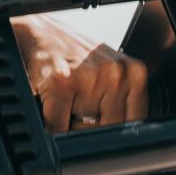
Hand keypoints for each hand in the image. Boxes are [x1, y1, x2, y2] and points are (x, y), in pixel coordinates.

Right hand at [10, 14, 148, 132]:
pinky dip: (51, 127)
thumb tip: (121, 141)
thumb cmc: (77, 58)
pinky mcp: (60, 83)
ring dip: (70, 127)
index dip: (116, 135)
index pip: (134, 125)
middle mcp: (116, 74)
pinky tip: (52, 107)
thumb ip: (122, 103)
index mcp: (135, 74)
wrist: (40, 33)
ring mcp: (89, 78)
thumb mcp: (112, 74)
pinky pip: (59, 127)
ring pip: (83, 131)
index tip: (104, 131)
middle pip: (108, 131)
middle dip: (91, 130)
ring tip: (67, 103)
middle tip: (79, 111)